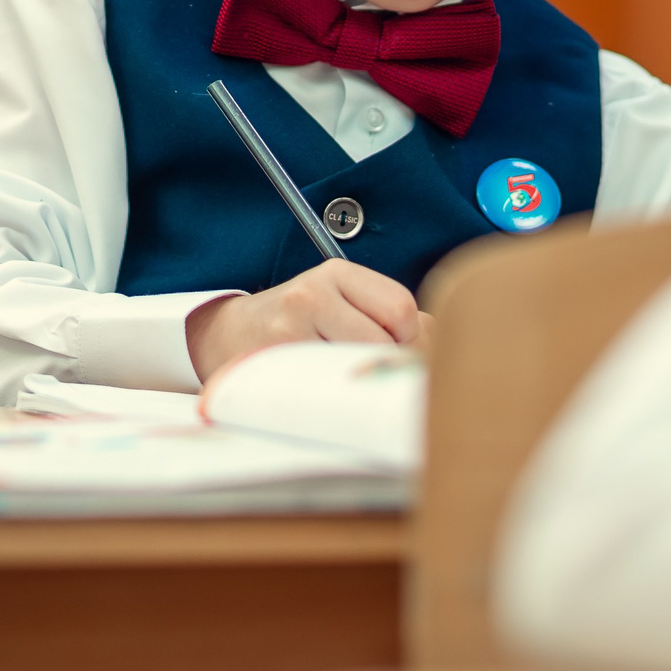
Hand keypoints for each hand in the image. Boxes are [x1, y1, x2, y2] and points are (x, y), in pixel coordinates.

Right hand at [184, 259, 429, 380]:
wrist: (229, 335)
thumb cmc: (300, 323)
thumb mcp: (341, 300)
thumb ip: (391, 316)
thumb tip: (441, 345)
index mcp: (336, 273)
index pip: (401, 308)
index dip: (407, 338)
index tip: (390, 348)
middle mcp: (310, 294)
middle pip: (383, 342)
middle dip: (386, 364)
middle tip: (369, 372)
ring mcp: (288, 330)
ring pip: (358, 368)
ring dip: (359, 382)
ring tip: (341, 378)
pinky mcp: (273, 363)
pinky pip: (328, 390)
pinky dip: (336, 397)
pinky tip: (324, 390)